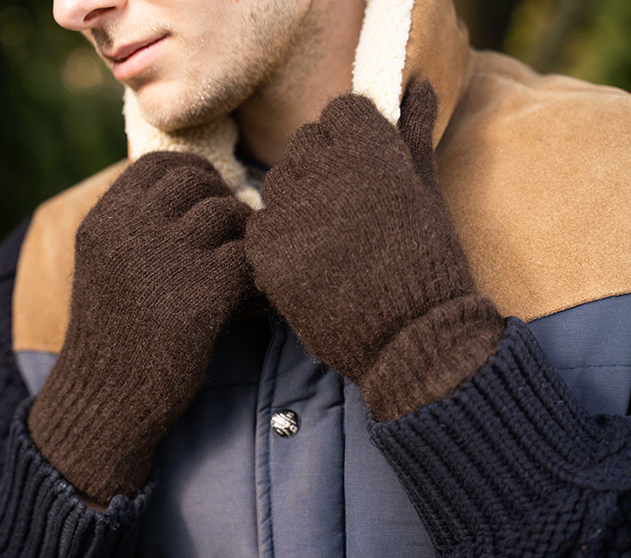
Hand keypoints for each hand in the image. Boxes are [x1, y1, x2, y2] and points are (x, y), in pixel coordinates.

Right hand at [29, 151, 254, 503]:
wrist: (105, 402)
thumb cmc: (113, 339)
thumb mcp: (105, 269)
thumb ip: (137, 229)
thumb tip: (203, 193)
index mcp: (104, 222)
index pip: (160, 164)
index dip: (194, 173)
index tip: (209, 198)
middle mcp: (130, 231)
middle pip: (199, 183)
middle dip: (224, 203)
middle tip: (232, 239)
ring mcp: (164, 260)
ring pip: (229, 215)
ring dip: (245, 239)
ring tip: (242, 272)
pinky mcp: (199, 296)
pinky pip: (249, 259)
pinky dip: (257, 277)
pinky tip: (249, 302)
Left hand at [244, 79, 502, 420]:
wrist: (412, 341)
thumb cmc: (428, 265)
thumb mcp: (428, 195)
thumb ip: (413, 136)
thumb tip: (417, 86)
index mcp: (372, 153)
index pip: (340, 112)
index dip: (352, 139)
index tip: (364, 168)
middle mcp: (327, 174)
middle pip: (304, 144)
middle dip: (322, 168)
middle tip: (347, 210)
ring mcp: (292, 215)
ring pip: (277, 183)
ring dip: (297, 203)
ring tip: (331, 241)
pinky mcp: (268, 256)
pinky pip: (258, 227)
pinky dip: (276, 241)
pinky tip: (307, 264)